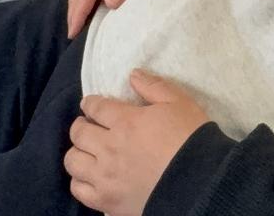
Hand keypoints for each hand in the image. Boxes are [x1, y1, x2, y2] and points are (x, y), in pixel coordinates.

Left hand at [65, 72, 208, 215]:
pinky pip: (79, 190)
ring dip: (77, 152)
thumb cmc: (192, 139)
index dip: (91, 103)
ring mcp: (105, 177)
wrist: (200, 182)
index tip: (90, 104)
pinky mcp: (107, 201)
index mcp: (126, 121)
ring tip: (86, 151)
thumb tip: (133, 74)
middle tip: (88, 125)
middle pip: (79, 133)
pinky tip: (89, 177)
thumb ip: (154, 86)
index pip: (96, 107)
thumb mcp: (179, 103)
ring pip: (73, 161)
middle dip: (81, 125)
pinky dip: (80, 181)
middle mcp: (109, 148)